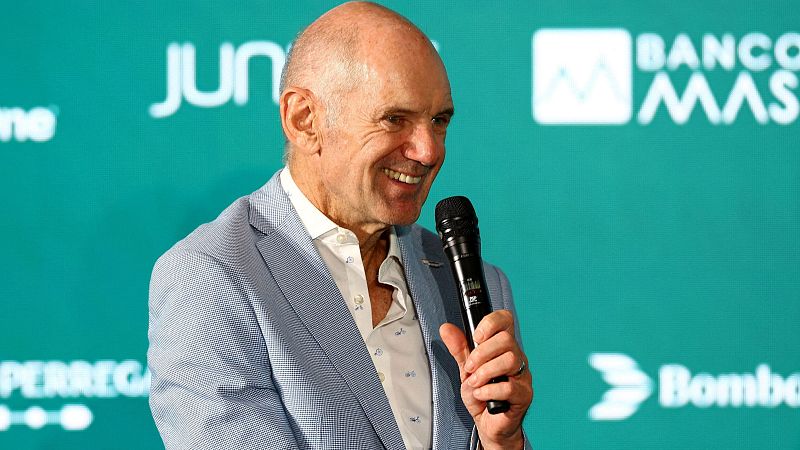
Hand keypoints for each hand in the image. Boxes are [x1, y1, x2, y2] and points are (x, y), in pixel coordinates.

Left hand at [440, 310, 532, 449]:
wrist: (488, 424)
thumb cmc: (482, 395)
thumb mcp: (466, 369)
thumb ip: (459, 349)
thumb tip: (446, 329)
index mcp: (504, 347)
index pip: (505, 321)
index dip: (491, 322)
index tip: (476, 337)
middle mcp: (516, 358)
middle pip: (506, 340)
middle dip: (481, 353)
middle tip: (470, 368)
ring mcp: (523, 376)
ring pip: (509, 360)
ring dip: (485, 371)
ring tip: (474, 382)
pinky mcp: (524, 395)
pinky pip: (508, 387)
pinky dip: (488, 390)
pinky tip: (480, 395)